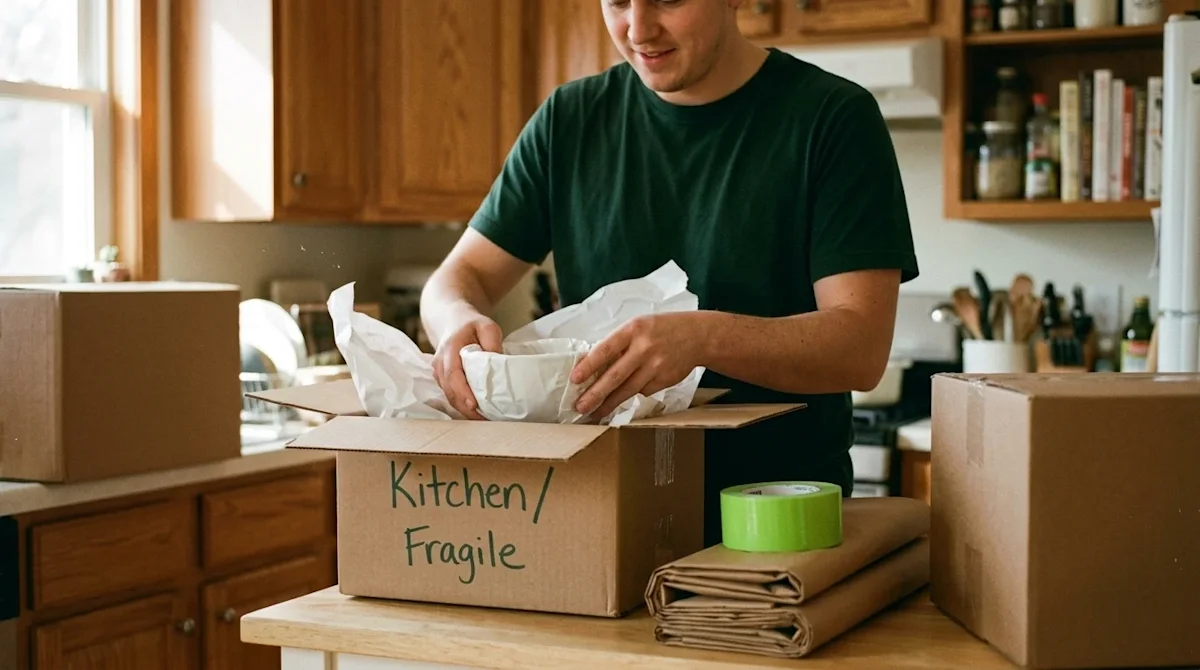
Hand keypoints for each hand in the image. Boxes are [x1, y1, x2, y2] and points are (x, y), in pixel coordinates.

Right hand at [432, 315, 502, 419]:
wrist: (453, 321)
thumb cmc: (472, 324)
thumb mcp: (487, 326)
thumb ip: (492, 342)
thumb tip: (497, 363)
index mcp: (449, 349)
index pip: (452, 374)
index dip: (462, 391)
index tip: (474, 404)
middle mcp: (439, 364)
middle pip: (449, 391)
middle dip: (465, 408)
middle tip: (485, 419)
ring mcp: (438, 373)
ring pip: (449, 396)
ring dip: (464, 410)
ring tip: (485, 419)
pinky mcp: (443, 380)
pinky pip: (451, 396)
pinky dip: (463, 405)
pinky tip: (478, 413)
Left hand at [571, 312, 704, 419]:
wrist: (698, 336)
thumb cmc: (661, 329)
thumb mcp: (638, 326)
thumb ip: (618, 343)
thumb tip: (590, 364)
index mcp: (633, 330)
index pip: (606, 350)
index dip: (589, 366)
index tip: (575, 379)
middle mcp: (644, 349)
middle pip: (615, 376)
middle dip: (595, 394)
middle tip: (580, 407)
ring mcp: (656, 366)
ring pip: (628, 390)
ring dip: (609, 403)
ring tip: (595, 413)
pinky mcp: (664, 380)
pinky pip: (642, 391)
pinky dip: (631, 394)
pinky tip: (624, 397)